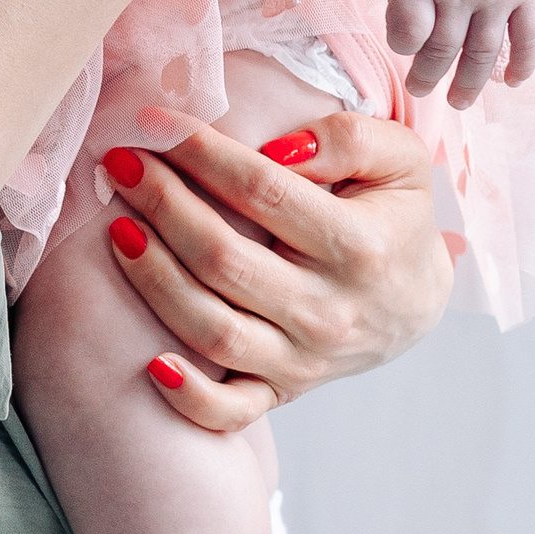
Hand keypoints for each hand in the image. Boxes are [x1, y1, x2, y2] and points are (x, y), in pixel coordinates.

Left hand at [104, 110, 452, 430]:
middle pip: (222, 259)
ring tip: (117, 230)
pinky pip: (229, 411)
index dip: (199, 152)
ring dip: (154, 279)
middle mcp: (329, 310)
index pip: (260, 191)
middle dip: (160, 205)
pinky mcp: (285, 390)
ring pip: (212, 330)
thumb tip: (276, 148)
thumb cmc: (395, 218)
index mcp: (358, 245)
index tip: (154, 123)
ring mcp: (304, 359)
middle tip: (120, 164)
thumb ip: (347, 139)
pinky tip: (151, 362)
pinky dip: (187, 397)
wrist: (417, 301)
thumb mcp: (400, 161)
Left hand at [379, 0, 534, 106]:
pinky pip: (528, 36)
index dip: (403, 47)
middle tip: (421, 90)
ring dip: (469, 84)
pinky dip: (523, 64)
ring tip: (458, 101)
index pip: (409, 32)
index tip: (403, 49)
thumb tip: (408, 46)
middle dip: (428, 77)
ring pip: (483, 53)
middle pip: (444, 50)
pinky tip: (511, 82)